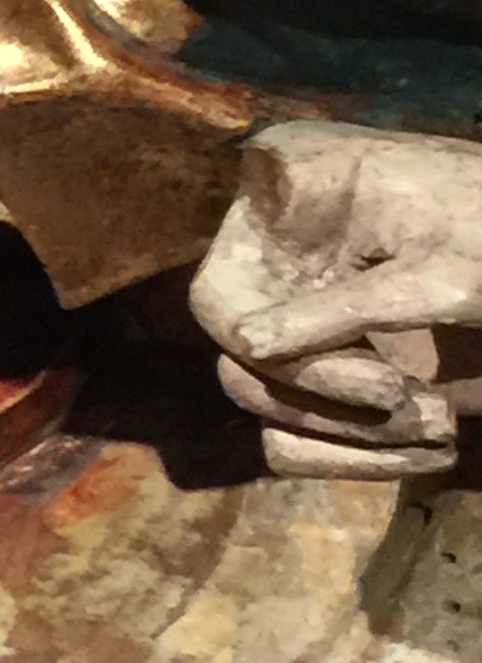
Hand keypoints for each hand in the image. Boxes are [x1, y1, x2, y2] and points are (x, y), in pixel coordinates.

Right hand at [193, 123, 481, 480]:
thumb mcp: (440, 277)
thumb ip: (339, 308)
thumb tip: (241, 343)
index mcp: (294, 202)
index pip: (221, 294)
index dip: (274, 348)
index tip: (375, 383)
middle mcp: (281, 260)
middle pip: (240, 362)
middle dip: (326, 400)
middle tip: (404, 400)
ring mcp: (305, 319)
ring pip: (268, 412)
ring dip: (353, 439)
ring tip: (441, 425)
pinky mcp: (334, 373)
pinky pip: (298, 443)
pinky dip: (362, 461)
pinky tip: (435, 451)